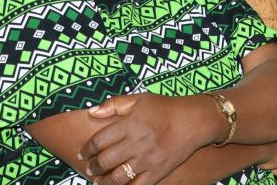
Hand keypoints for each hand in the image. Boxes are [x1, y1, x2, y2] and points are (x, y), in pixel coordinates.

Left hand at [79, 93, 225, 184]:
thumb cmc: (166, 108)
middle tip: (89, 168)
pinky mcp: (158, 172)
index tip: (83, 152)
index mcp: (129, 124)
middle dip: (92, 167)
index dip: (87, 149)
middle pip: (105, 161)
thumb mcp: (140, 99)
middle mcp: (136, 143)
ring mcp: (147, 160)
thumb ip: (114, 104)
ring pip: (117, 178)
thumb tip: (92, 112)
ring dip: (103, 181)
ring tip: (99, 180)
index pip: (99, 140)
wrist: (194, 121)